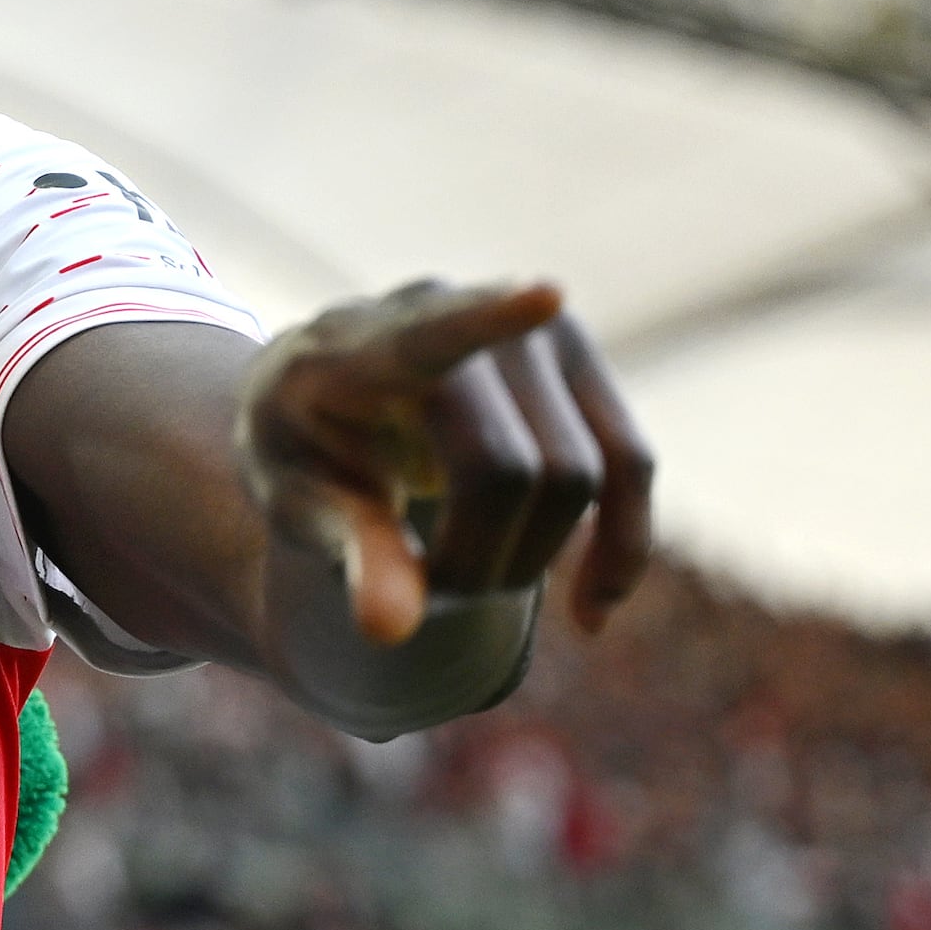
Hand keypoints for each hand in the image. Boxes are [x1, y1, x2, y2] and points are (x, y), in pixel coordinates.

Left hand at [234, 281, 653, 647]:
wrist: (330, 391)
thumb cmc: (305, 449)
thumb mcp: (298, 503)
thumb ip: (350, 554)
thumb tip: (392, 633)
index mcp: (358, 347)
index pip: (429, 334)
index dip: (490, 319)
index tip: (546, 296)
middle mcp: (454, 311)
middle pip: (510, 470)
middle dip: (478, 563)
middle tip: (421, 595)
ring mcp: (530, 328)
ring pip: (580, 475)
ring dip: (530, 560)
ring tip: (460, 581)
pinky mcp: (581, 359)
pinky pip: (632, 464)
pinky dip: (621, 546)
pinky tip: (590, 614)